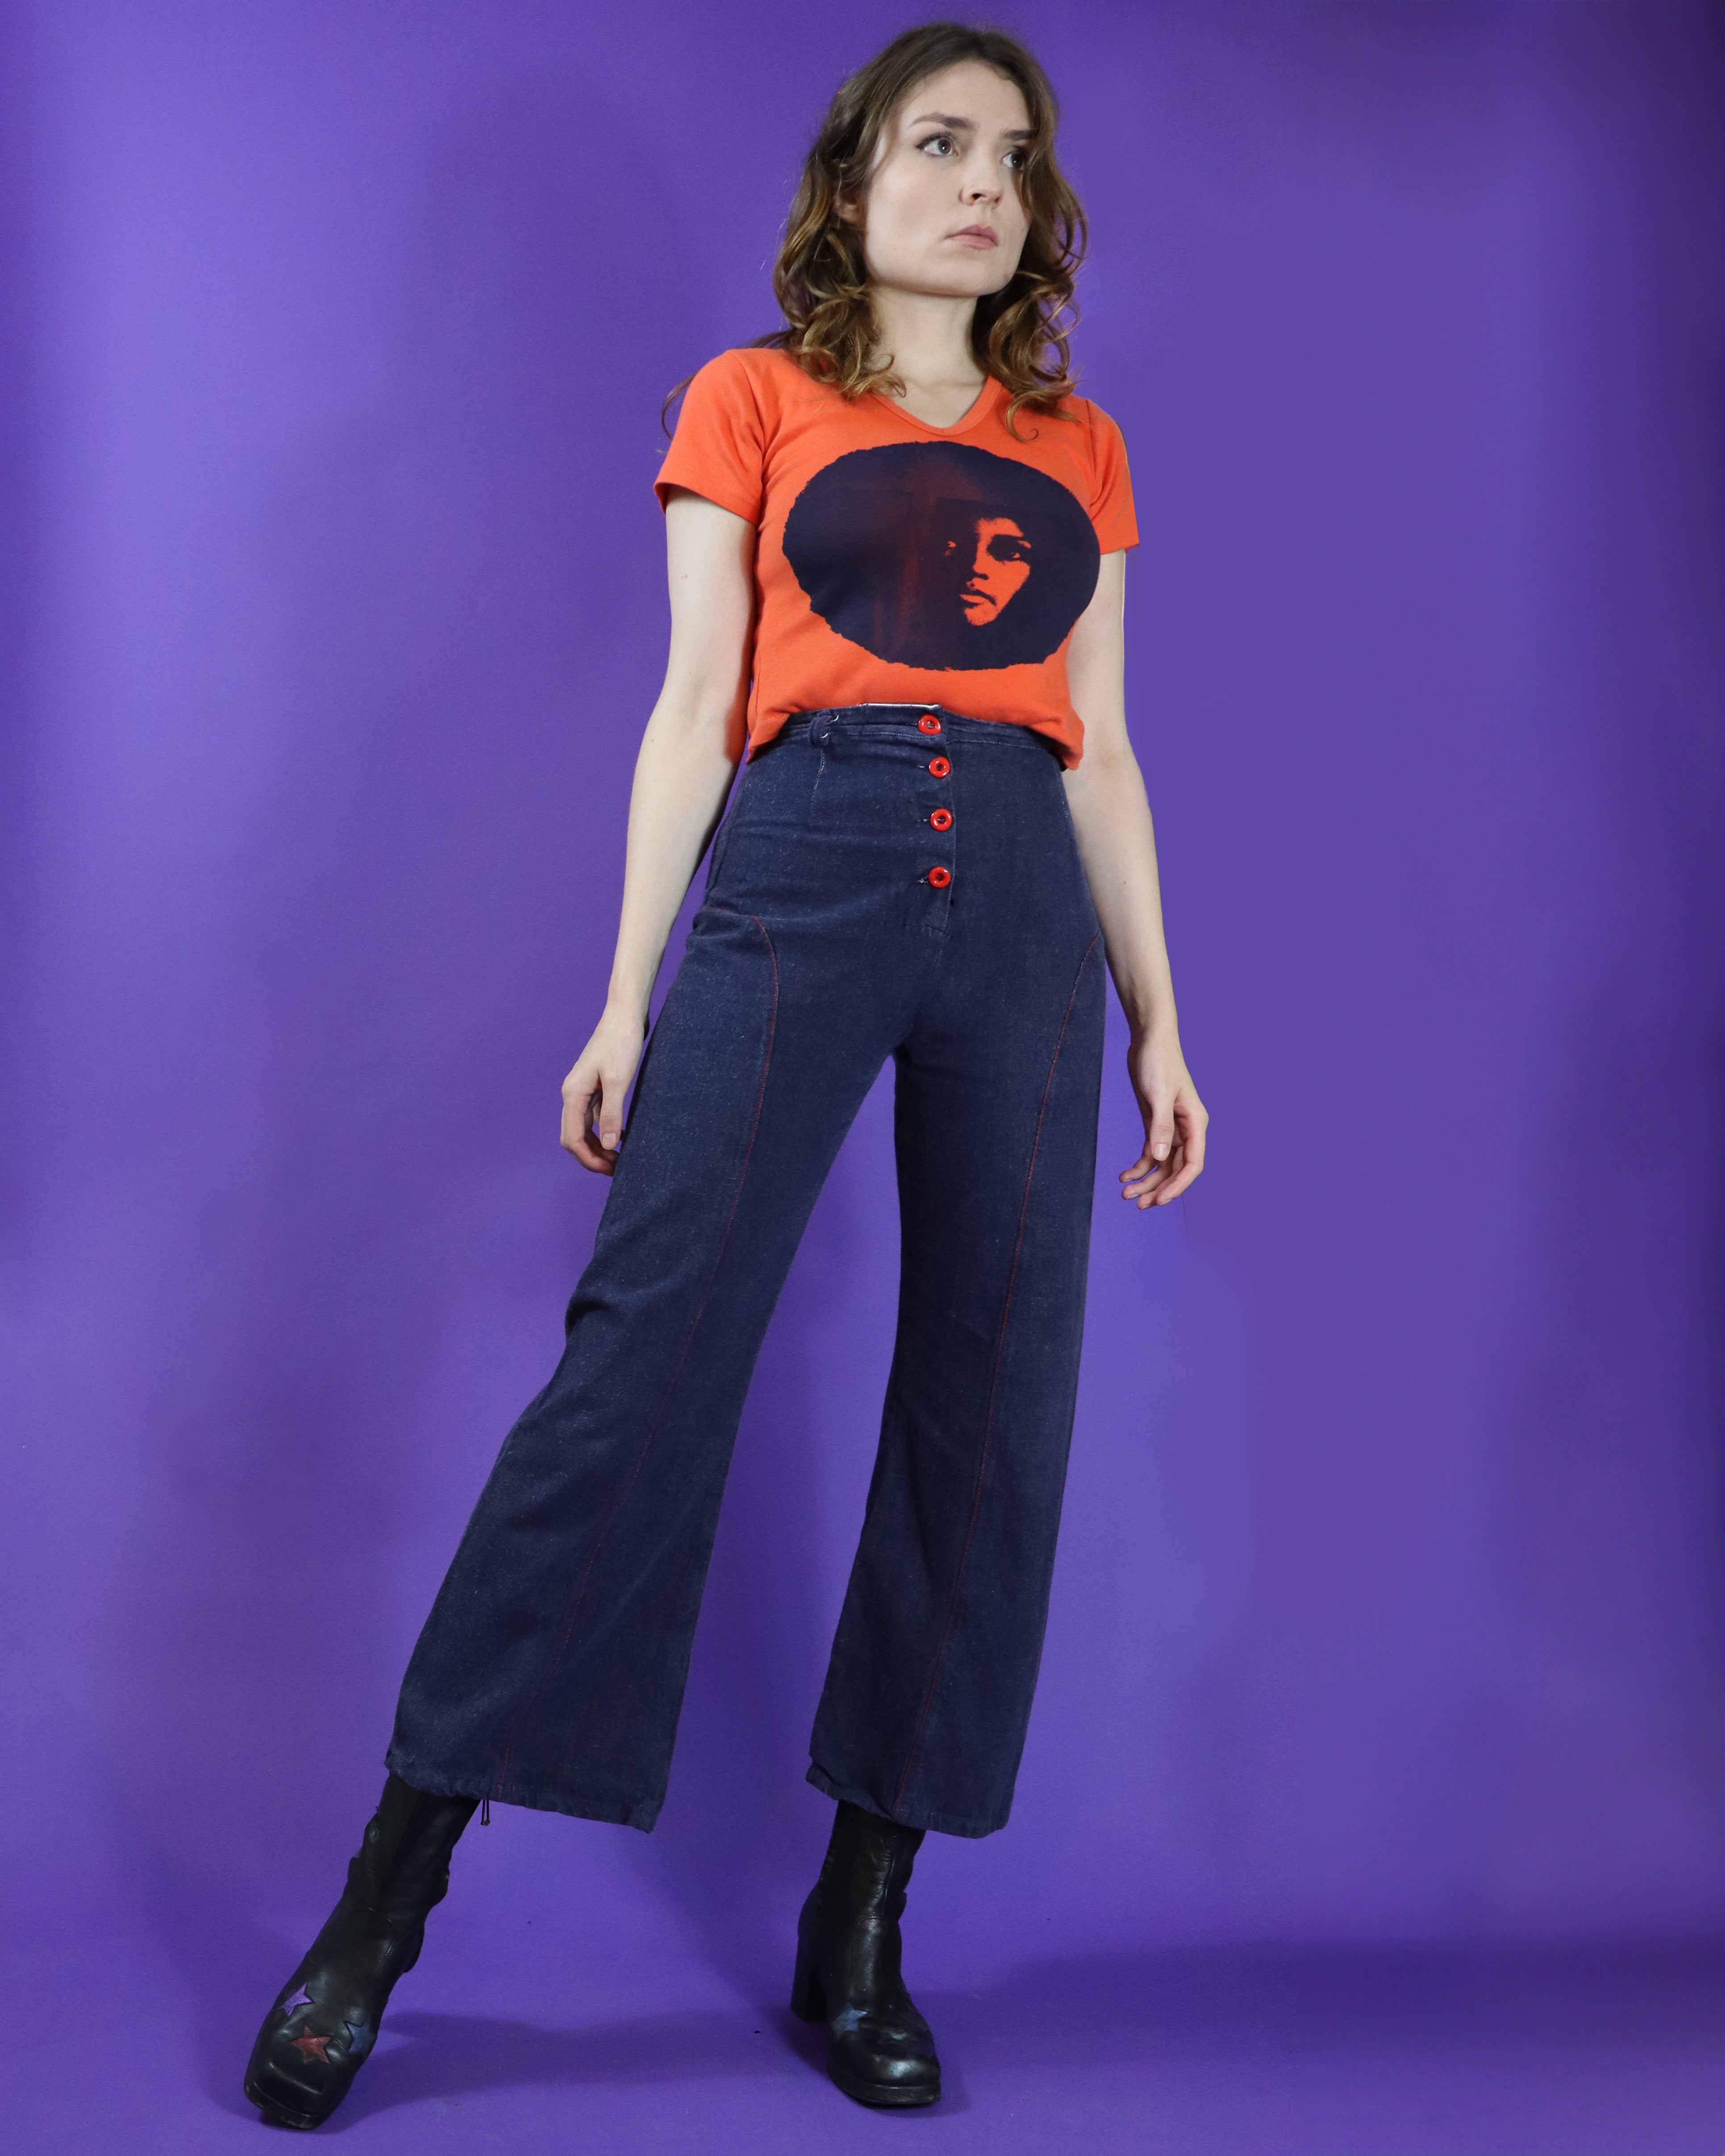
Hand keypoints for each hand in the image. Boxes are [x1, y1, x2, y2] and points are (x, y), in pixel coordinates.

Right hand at [560, 1006, 648, 1174]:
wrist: (625, 1016)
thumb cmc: (621, 1043)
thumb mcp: (619, 1080)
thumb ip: (611, 1114)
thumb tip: (607, 1146)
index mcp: (573, 1093)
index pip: (572, 1138)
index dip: (588, 1159)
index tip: (610, 1170)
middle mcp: (573, 1094)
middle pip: (573, 1137)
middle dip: (591, 1157)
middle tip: (616, 1170)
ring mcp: (583, 1091)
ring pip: (582, 1129)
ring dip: (596, 1147)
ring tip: (618, 1160)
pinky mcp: (595, 1087)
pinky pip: (593, 1117)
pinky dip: (603, 1132)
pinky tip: (620, 1138)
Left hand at [1120, 1031, 1207, 1208]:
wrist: (1148, 1040)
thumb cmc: (1158, 1062)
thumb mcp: (1159, 1094)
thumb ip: (1161, 1126)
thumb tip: (1159, 1157)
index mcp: (1195, 1123)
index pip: (1193, 1164)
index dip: (1177, 1186)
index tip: (1159, 1200)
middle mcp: (1186, 1129)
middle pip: (1176, 1169)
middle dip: (1158, 1188)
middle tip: (1137, 1204)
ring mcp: (1170, 1128)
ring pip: (1162, 1164)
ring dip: (1147, 1181)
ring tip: (1126, 1194)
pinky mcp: (1155, 1124)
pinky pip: (1150, 1153)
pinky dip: (1139, 1166)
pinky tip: (1124, 1176)